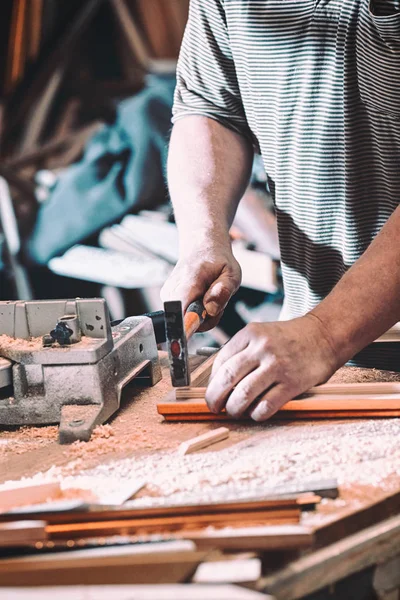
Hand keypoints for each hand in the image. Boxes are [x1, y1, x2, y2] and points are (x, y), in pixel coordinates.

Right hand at [161, 240, 240, 330]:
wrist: (202, 249)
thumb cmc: (217, 261)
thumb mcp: (231, 273)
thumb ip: (223, 291)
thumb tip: (211, 309)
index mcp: (188, 281)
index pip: (178, 311)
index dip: (186, 326)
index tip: (193, 329)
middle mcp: (172, 291)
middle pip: (187, 322)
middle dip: (205, 318)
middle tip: (216, 299)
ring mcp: (168, 297)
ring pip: (188, 322)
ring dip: (203, 315)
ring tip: (210, 296)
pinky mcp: (168, 302)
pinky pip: (186, 318)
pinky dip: (197, 313)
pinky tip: (202, 298)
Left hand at [206, 314, 337, 419]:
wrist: (323, 336)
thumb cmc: (288, 339)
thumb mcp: (262, 334)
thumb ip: (241, 351)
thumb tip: (219, 380)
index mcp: (250, 334)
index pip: (221, 362)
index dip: (212, 381)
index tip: (213, 391)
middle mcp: (262, 348)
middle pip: (227, 378)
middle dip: (215, 398)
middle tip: (214, 407)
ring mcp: (278, 366)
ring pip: (243, 395)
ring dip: (234, 409)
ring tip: (234, 412)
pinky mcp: (292, 383)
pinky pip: (266, 405)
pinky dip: (256, 414)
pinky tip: (256, 413)